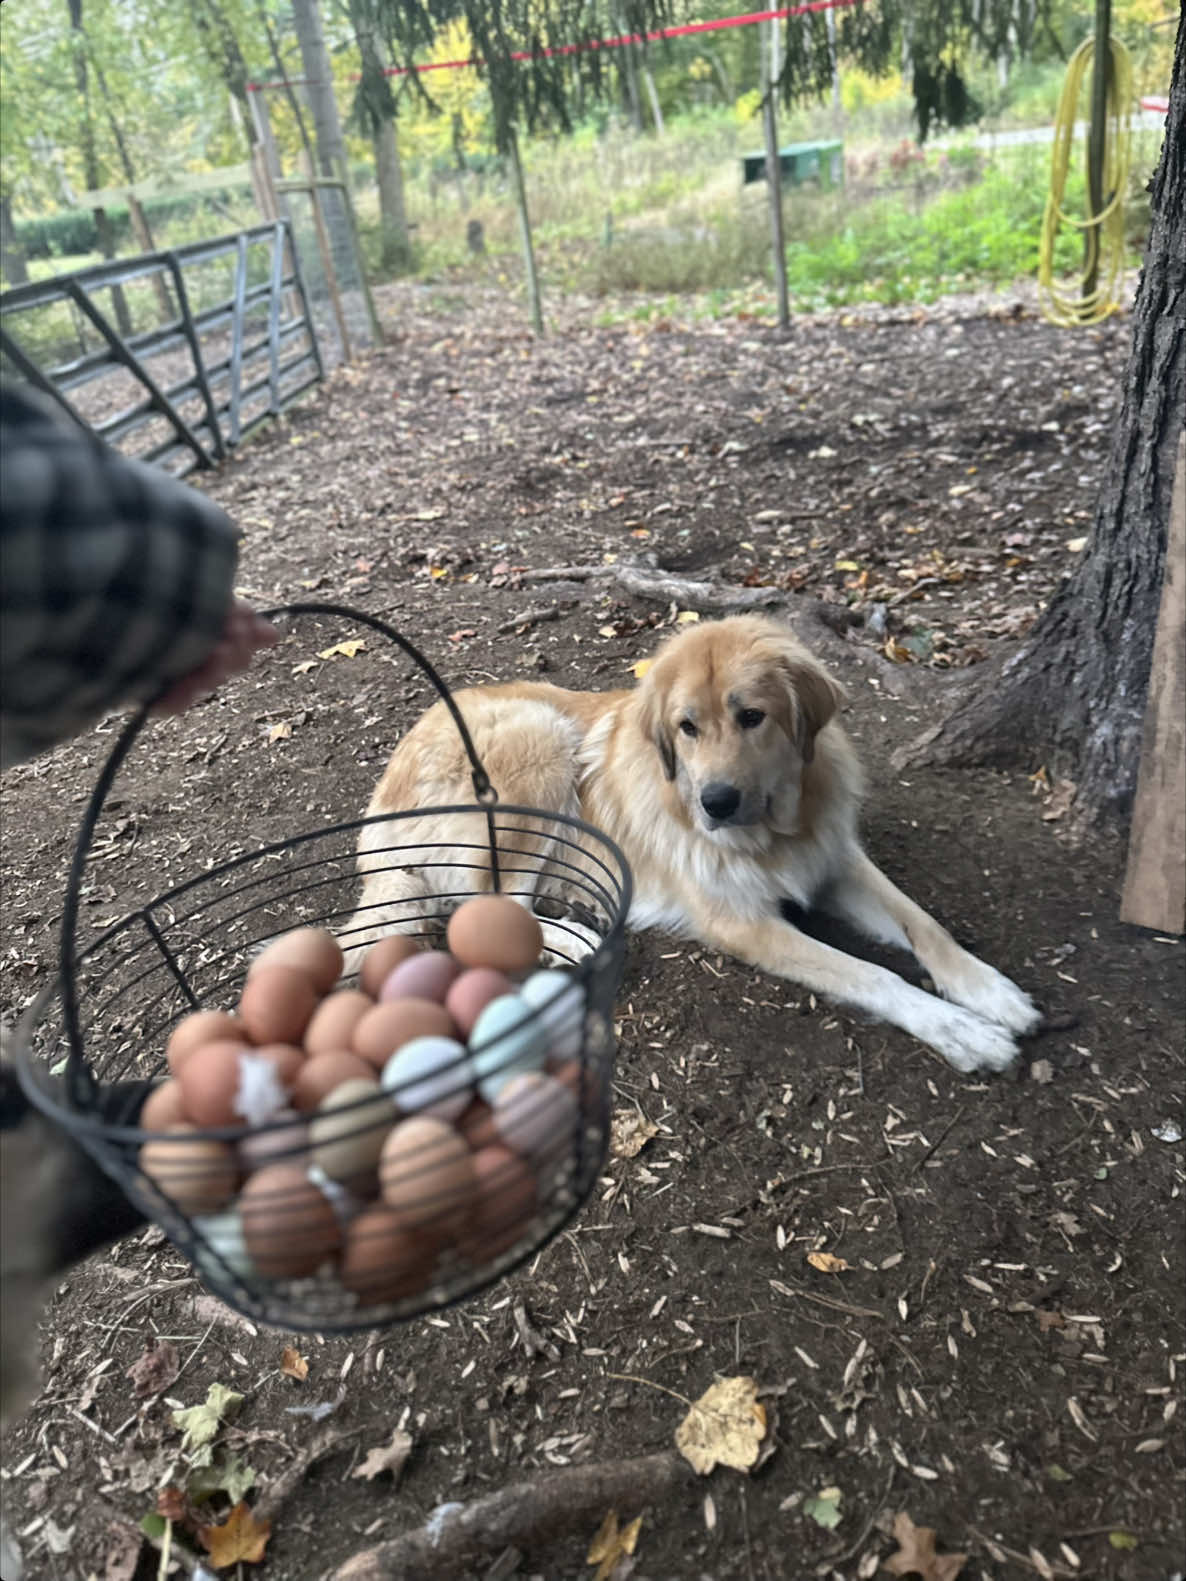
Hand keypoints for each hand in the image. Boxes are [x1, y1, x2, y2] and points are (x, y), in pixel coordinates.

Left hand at [150, 599, 279, 715]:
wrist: (112, 596)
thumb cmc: (156, 587)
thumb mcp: (206, 595)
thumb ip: (239, 618)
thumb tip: (275, 636)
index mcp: (191, 619)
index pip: (232, 637)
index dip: (249, 637)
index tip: (265, 632)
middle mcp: (176, 646)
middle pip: (224, 663)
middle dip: (238, 650)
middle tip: (236, 634)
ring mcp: (159, 669)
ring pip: (205, 683)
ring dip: (220, 667)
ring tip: (221, 649)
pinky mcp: (143, 692)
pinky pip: (174, 702)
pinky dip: (188, 690)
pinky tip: (198, 673)